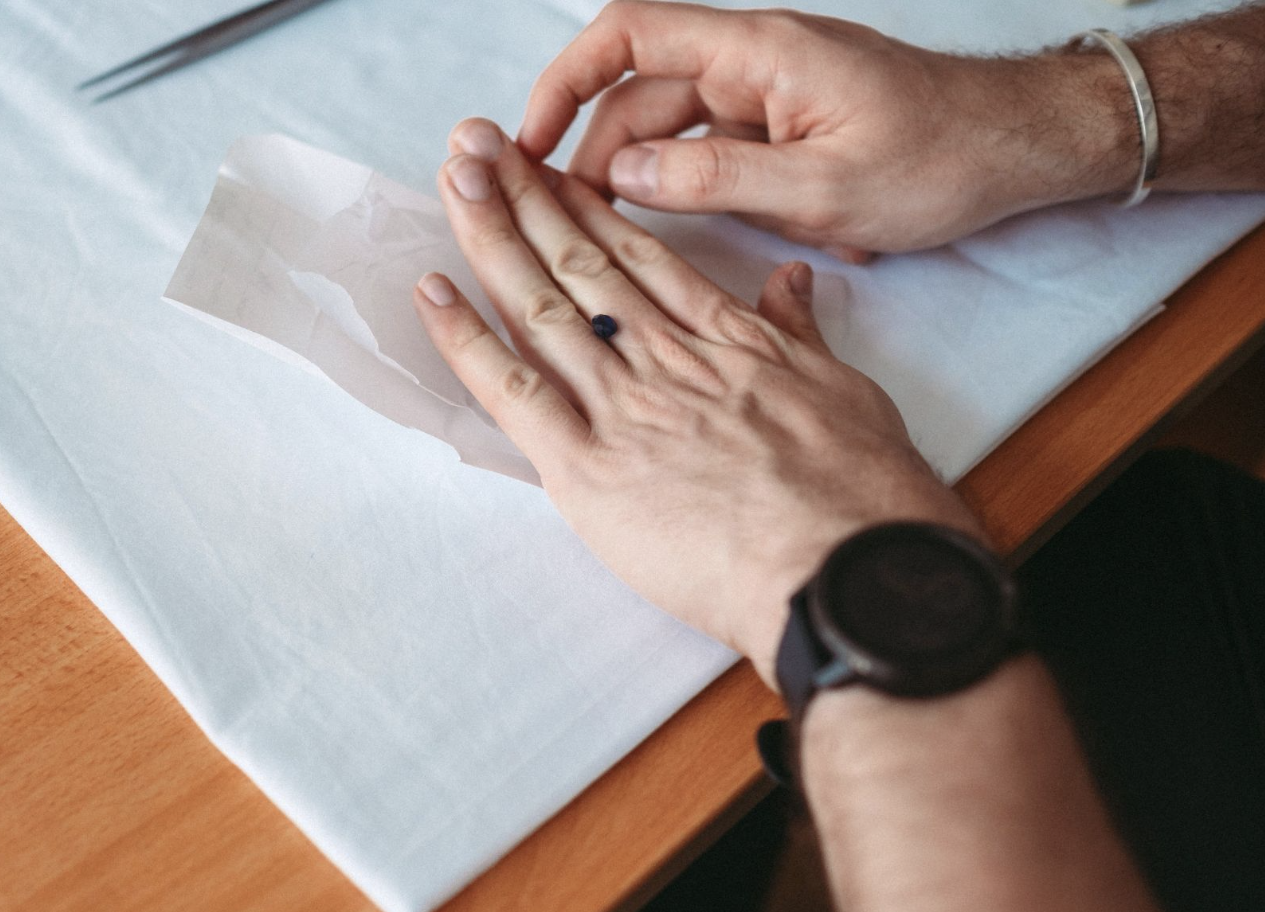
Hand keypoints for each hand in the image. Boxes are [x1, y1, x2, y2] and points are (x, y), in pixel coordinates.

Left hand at [413, 118, 980, 677]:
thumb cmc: (863, 496)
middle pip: (579, 263)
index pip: (640, 257)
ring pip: (541, 306)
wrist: (850, 565)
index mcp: (724, 339)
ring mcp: (622, 408)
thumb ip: (801, 333)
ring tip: (451, 179)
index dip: (587, 207)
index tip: (549, 169)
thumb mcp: (845, 389)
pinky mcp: (588, 469)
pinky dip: (466, 340)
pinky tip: (432, 290)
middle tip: (476, 142)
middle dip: (524, 196)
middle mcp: (664, 358)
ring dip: (490, 237)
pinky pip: (513, 392)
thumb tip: (789, 281)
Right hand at [517, 2, 1136, 260]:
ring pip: (669, 131)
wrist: (1017, 150)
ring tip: (606, 240)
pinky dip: (688, 191)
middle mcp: (752, 64)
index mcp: (759, 53)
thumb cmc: (942, 158)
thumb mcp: (824, 188)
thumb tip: (624, 175)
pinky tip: (688, 233)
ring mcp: (764, 97)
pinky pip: (709, 153)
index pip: (631, 36)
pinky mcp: (779, 130)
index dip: (566, 79)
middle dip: (592, 155)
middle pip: (638, 95)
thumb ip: (716, 180)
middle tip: (558, 223)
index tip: (529, 139)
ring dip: (639, 182)